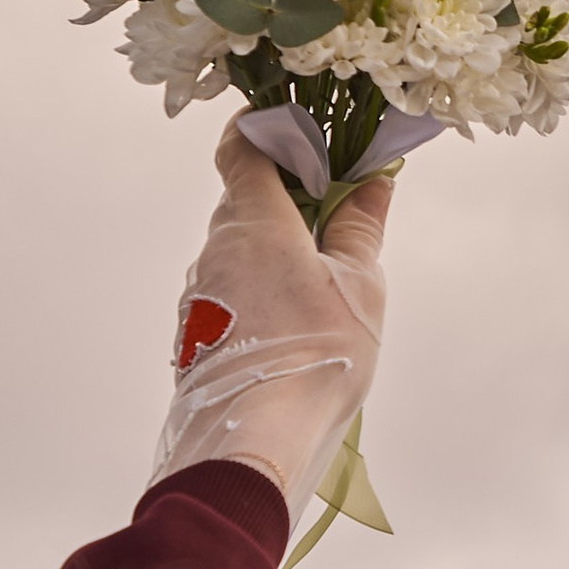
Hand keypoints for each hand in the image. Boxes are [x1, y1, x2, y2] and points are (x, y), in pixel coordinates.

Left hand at [149, 121, 393, 521]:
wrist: (254, 441)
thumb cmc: (315, 356)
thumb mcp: (359, 285)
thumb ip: (361, 226)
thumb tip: (373, 182)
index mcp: (253, 220)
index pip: (241, 146)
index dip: (264, 128)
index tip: (299, 131)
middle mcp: (215, 248)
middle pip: (243, 199)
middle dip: (286, 198)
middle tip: (335, 213)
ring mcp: (199, 293)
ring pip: (236, 249)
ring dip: (274, 250)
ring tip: (321, 280)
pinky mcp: (195, 332)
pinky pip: (228, 290)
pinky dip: (258, 289)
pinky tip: (292, 323)